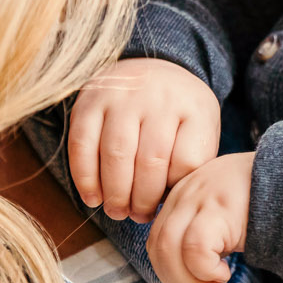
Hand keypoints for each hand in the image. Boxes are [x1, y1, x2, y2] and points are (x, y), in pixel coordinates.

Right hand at [67, 58, 218, 221]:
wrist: (152, 66)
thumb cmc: (178, 114)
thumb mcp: (200, 130)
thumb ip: (190, 164)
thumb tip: (167, 208)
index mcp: (194, 108)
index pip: (188, 161)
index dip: (174, 190)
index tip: (166, 201)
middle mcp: (159, 98)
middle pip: (150, 161)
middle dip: (142, 200)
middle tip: (138, 217)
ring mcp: (123, 96)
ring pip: (116, 154)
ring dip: (114, 193)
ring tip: (117, 211)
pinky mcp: (89, 101)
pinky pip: (82, 144)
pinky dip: (85, 177)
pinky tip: (92, 197)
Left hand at [146, 152, 253, 282]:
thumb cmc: (260, 202)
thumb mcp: (219, 211)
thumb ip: (198, 230)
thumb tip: (187, 275)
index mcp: (181, 196)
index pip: (156, 240)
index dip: (169, 271)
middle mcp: (184, 194)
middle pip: (158, 247)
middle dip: (175, 281)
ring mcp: (199, 199)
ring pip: (169, 249)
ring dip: (188, 280)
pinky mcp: (218, 209)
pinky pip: (194, 249)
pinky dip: (205, 271)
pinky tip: (224, 273)